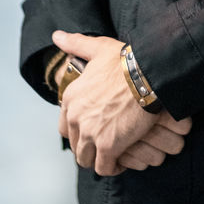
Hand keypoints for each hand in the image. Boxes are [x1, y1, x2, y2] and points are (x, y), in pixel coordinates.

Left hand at [52, 31, 191, 176]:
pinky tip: (122, 161)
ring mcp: (90, 133)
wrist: (147, 74)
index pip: (64, 127)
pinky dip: (112, 168)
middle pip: (75, 145)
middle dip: (88, 147)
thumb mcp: (98, 48)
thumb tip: (57, 35)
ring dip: (98, 160)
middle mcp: (75, 117)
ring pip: (86, 159)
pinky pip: (104, 168)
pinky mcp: (108, 147)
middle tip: (105, 145)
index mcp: (71, 97)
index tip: (92, 131)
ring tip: (112, 155)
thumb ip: (75, 43)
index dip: (77, 132)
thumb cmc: (125, 60)